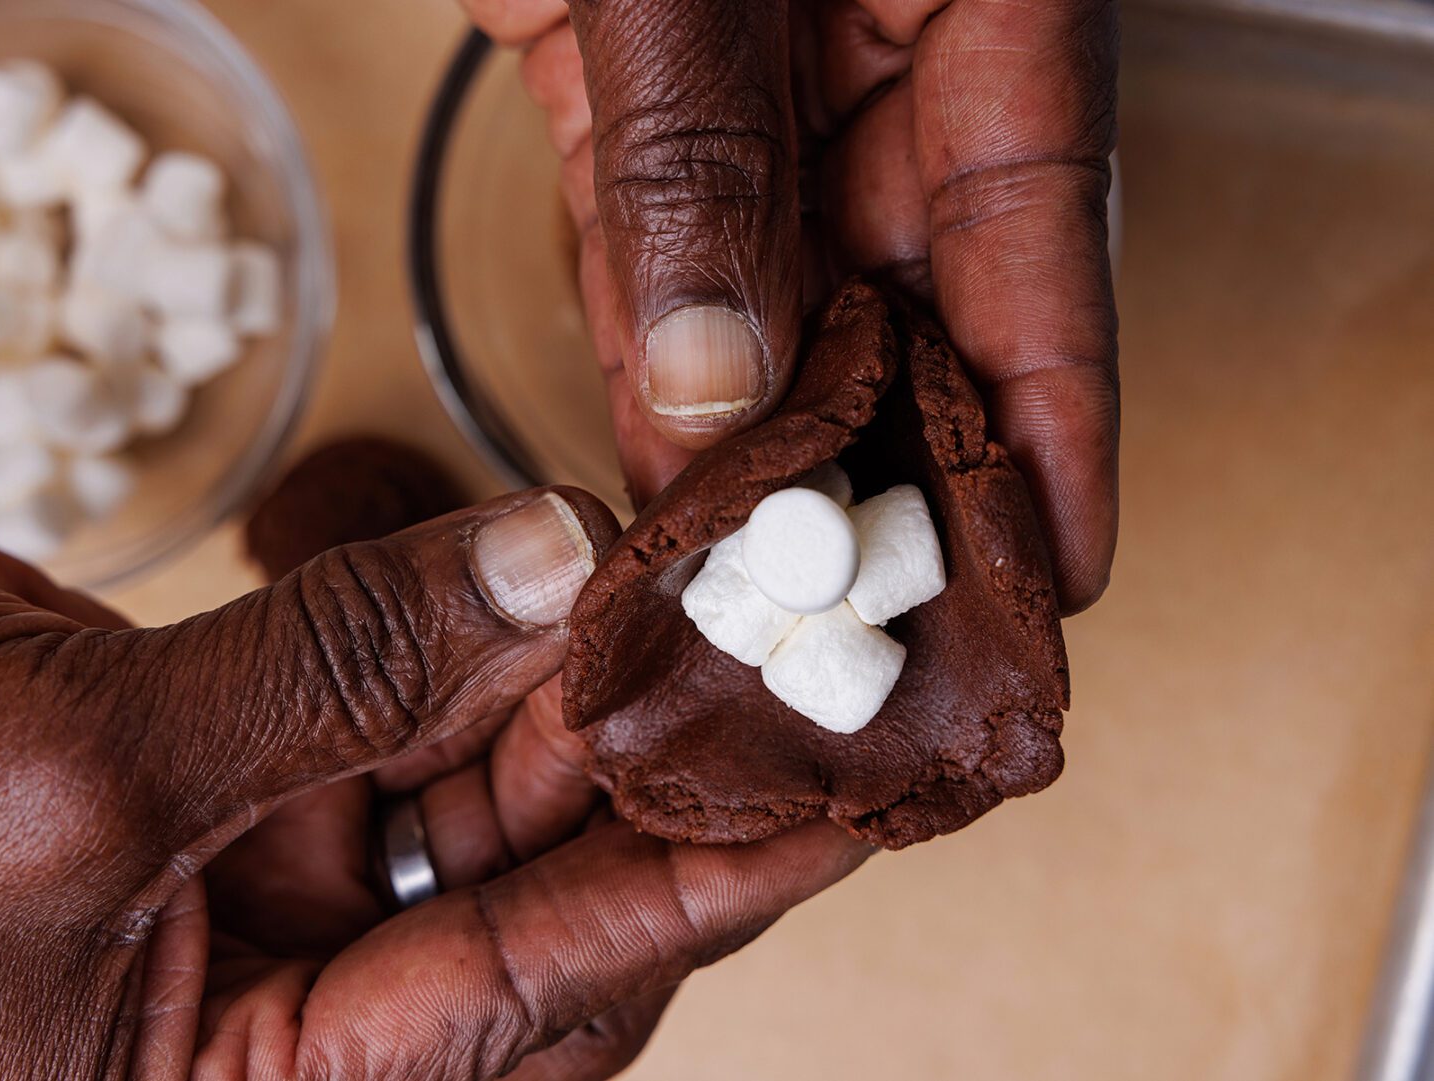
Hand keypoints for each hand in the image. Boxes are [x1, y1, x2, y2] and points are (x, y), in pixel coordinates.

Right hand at [0, 496, 868, 1078]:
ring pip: (474, 778)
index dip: (692, 893)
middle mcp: (282, 1006)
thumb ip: (329, 672)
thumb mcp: (65, 778)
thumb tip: (549, 567)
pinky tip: (544, 556)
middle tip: (772, 643)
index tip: (836, 799)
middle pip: (528, 887)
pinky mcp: (239, 765)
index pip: (530, 1002)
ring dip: (570, 678)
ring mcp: (265, 877)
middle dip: (643, 762)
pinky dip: (468, 622)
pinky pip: (396, 697)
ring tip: (691, 581)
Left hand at [463, 0, 1119, 611]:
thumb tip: (718, 384)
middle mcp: (876, 48)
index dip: (1053, 411)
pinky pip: (654, 253)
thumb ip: (700, 153)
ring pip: (776, 296)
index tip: (1057, 565)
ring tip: (753, 591)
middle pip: (912, 290)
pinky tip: (660, 485)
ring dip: (759, 442)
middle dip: (887, 459)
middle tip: (873, 617)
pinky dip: (655, 370)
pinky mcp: (624, 86)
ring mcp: (751, 77)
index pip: (1041, 221)